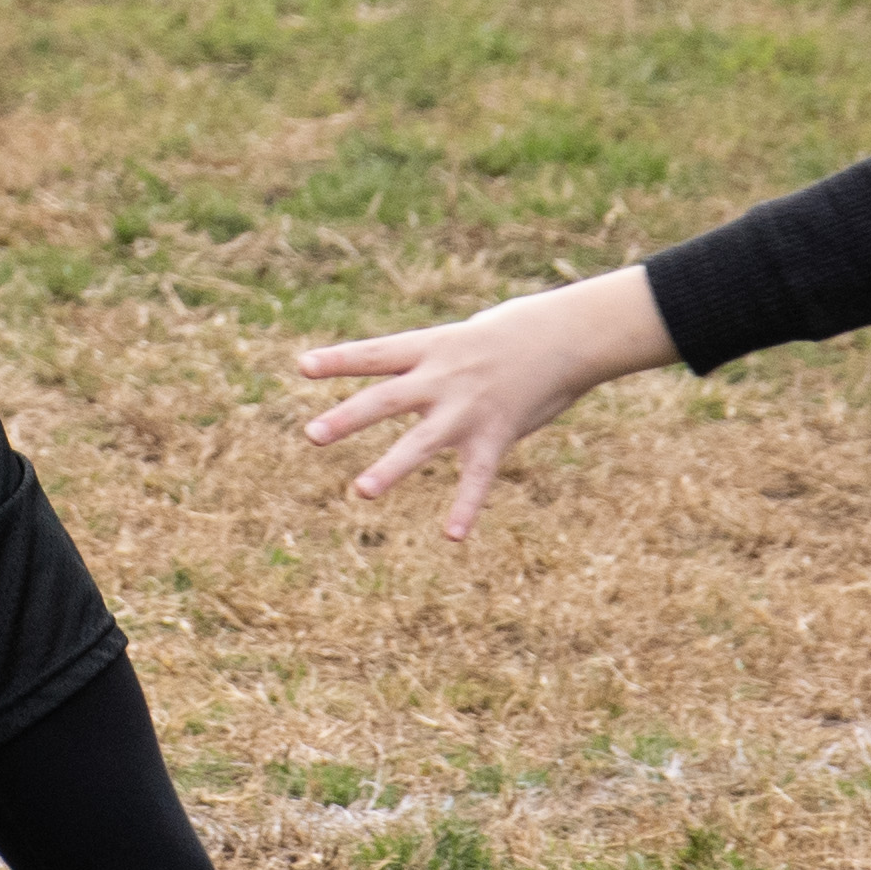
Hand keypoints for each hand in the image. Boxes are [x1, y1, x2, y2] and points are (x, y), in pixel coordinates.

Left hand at [296, 267, 680, 540]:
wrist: (568, 334)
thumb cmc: (513, 333)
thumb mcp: (463, 337)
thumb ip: (429, 364)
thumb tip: (405, 383)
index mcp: (430, 348)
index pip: (375, 354)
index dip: (338, 360)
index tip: (302, 366)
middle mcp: (443, 378)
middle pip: (386, 399)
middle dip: (348, 418)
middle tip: (311, 434)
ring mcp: (468, 409)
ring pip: (422, 441)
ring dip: (390, 467)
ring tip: (360, 491)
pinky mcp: (496, 435)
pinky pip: (477, 476)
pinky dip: (464, 506)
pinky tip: (451, 536)